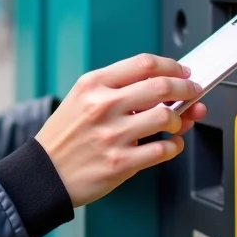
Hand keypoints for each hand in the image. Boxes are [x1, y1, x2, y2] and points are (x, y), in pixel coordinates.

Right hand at [35, 53, 206, 208]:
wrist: (44, 173)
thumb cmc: (65, 136)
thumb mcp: (81, 99)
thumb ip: (118, 90)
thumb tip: (164, 86)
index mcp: (93, 85)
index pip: (143, 64)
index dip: (171, 66)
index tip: (182, 71)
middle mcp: (103, 106)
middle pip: (161, 86)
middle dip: (186, 88)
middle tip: (192, 92)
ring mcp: (112, 135)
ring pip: (165, 117)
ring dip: (179, 119)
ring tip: (174, 123)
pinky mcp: (120, 163)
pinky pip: (163, 151)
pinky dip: (174, 146)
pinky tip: (170, 145)